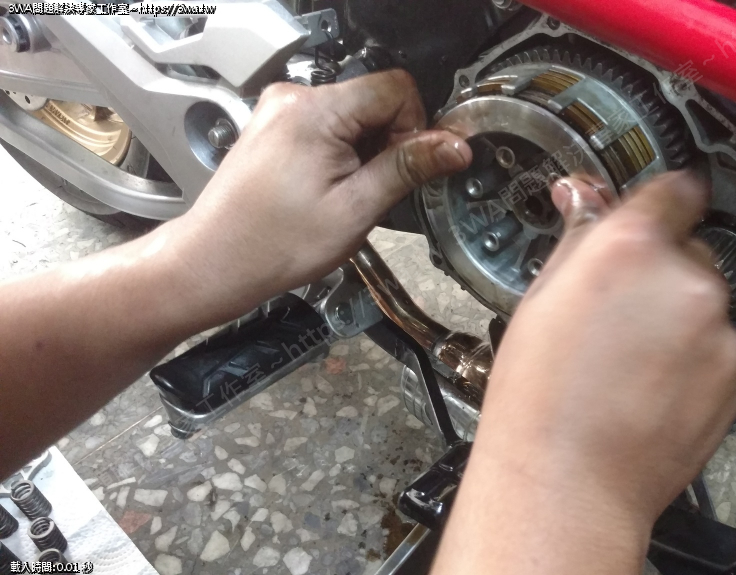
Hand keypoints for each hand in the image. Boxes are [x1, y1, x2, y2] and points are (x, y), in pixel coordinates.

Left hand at [168, 70, 471, 316]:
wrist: (216, 261)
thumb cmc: (273, 243)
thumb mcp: (356, 209)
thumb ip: (408, 169)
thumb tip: (454, 146)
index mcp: (315, 111)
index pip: (396, 88)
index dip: (412, 129)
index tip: (403, 168)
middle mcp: (294, 98)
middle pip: (375, 100)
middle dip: (387, 143)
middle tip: (372, 189)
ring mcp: (282, 110)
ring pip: (355, 115)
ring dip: (364, 152)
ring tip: (344, 194)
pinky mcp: (276, 125)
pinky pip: (330, 125)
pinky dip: (341, 153)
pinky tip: (327, 188)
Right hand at [433, 171, 735, 574]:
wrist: (569, 482)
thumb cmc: (540, 399)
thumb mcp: (540, 299)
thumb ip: (577, 237)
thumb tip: (583, 197)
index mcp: (629, 248)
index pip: (674, 188)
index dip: (660, 202)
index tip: (655, 212)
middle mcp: (686, 280)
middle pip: (689, 249)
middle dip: (660, 270)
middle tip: (617, 311)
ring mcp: (718, 331)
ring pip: (705, 302)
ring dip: (678, 317)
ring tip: (629, 360)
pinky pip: (718, 348)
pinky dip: (694, 359)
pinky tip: (649, 385)